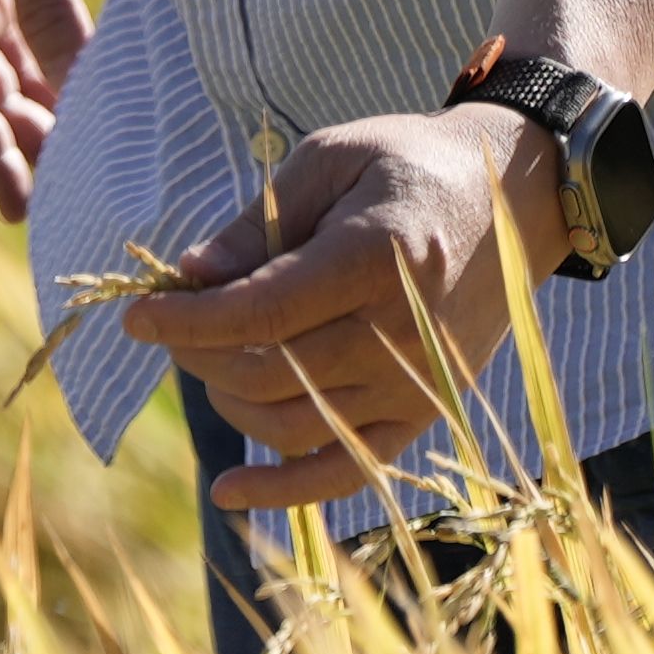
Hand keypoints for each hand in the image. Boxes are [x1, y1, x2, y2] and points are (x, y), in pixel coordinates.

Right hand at [0, 0, 94, 216]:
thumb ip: (53, 15)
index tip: (25, 214)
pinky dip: (50, 52)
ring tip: (89, 149)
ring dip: (38, 102)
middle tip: (75, 192)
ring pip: (2, 58)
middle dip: (20, 142)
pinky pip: (21, 18)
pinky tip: (86, 76)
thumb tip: (86, 94)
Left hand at [125, 106, 557, 512]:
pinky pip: (347, 470)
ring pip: (292, 423)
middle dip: (199, 354)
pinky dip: (285, 490)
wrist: (516, 201)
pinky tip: (228, 492)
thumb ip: (256, 226)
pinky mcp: (426, 414)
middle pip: (269, 372)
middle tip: (172, 325)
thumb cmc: (407, 166)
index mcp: (377, 258)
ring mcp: (417, 383)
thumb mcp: (329, 161)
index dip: (187, 322)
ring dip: (229, 400)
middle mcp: (401, 332)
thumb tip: (187, 278)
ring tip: (207, 360)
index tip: (137, 318)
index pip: (260, 312)